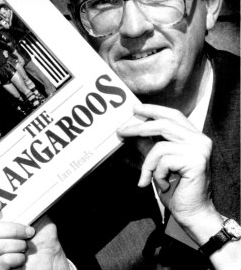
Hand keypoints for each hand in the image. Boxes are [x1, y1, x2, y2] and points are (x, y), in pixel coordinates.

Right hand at [0, 201, 70, 269]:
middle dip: (10, 229)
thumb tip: (25, 190)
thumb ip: (26, 205)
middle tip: (28, 230)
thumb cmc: (41, 239)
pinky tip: (21, 259)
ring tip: (26, 246)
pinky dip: (15, 259)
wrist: (51, 263)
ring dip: (16, 245)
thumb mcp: (37, 217)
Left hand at [117, 104, 215, 230]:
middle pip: (164, 124)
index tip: (134, 108)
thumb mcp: (157, 163)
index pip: (173, 115)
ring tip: (149, 178)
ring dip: (148, 165)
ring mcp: (200, 150)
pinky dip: (157, 174)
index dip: (153, 109)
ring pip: (160, 147)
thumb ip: (148, 145)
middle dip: (137, 127)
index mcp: (194, 137)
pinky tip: (165, 185)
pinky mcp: (196, 161)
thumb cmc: (175, 189)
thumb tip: (130, 130)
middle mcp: (201, 140)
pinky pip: (163, 161)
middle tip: (119, 131)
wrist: (192, 213)